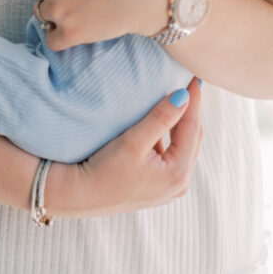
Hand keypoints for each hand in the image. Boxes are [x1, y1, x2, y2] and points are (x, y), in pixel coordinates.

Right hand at [47, 77, 202, 216]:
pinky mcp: (159, 186)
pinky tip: (163, 122)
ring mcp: (170, 187)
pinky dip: (170, 137)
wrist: (79, 196)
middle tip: (189, 84)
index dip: (193, 100)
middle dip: (190, 111)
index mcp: (178, 172)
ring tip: (178, 98)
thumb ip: (160, 118)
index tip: (193, 77)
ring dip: (180, 124)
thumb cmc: (103, 170)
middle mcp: (180, 183)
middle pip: (192, 138)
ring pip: (184, 147)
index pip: (192, 128)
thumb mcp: (133, 141)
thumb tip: (183, 96)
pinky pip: (173, 155)